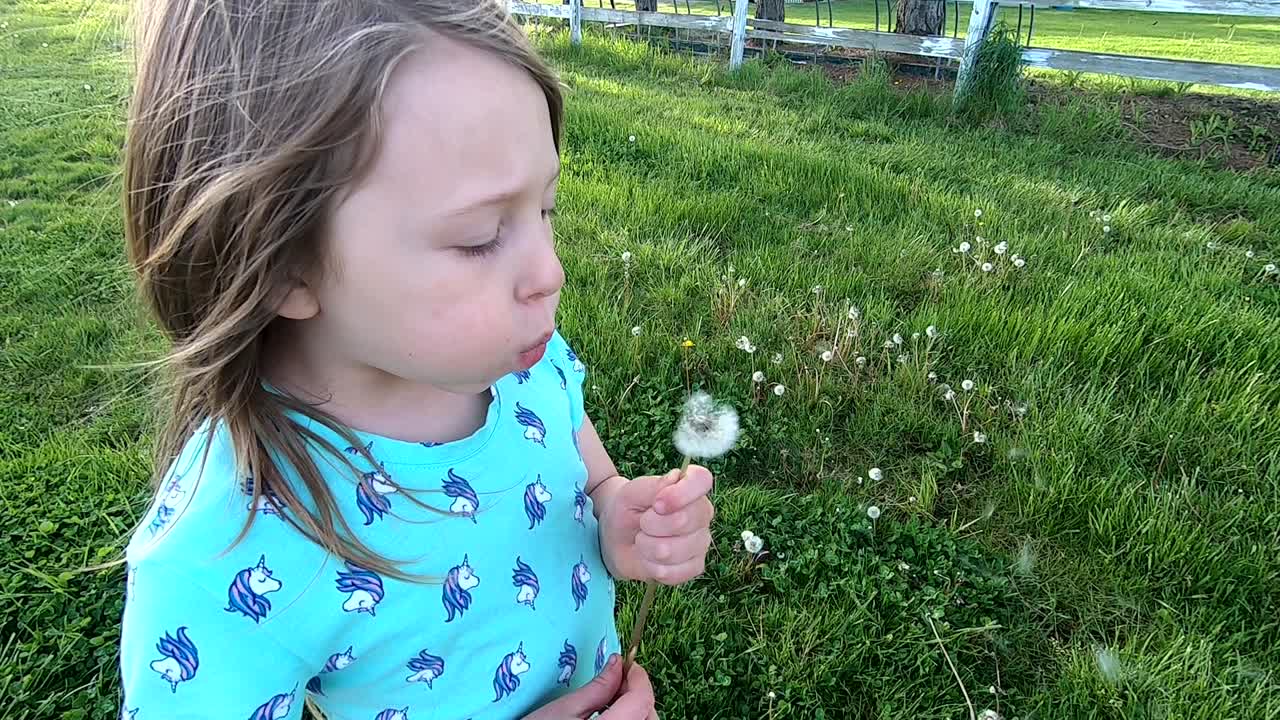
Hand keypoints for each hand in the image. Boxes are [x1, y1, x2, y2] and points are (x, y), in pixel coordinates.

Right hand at [522, 654, 657, 718]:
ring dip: (637, 712)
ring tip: (613, 700)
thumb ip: (597, 688)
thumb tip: (617, 665)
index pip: (641, 702)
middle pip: (650, 718)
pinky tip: (611, 717)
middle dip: (640, 696)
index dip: (639, 679)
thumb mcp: (564, 710)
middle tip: (619, 681)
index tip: (628, 664)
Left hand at [598, 465, 714, 584]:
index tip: (656, 504)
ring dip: (647, 547)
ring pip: (674, 550)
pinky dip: (652, 567)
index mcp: (691, 488)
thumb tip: (675, 481)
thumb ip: (654, 485)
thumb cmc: (628, 509)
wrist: (617, 538)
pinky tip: (649, 559)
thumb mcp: (632, 492)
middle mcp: (702, 513)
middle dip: (651, 525)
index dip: (680, 494)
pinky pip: (674, 572)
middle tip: (642, 523)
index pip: (702, 480)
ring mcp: (701, 542)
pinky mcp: (695, 567)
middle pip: (683, 520)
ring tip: (643, 541)